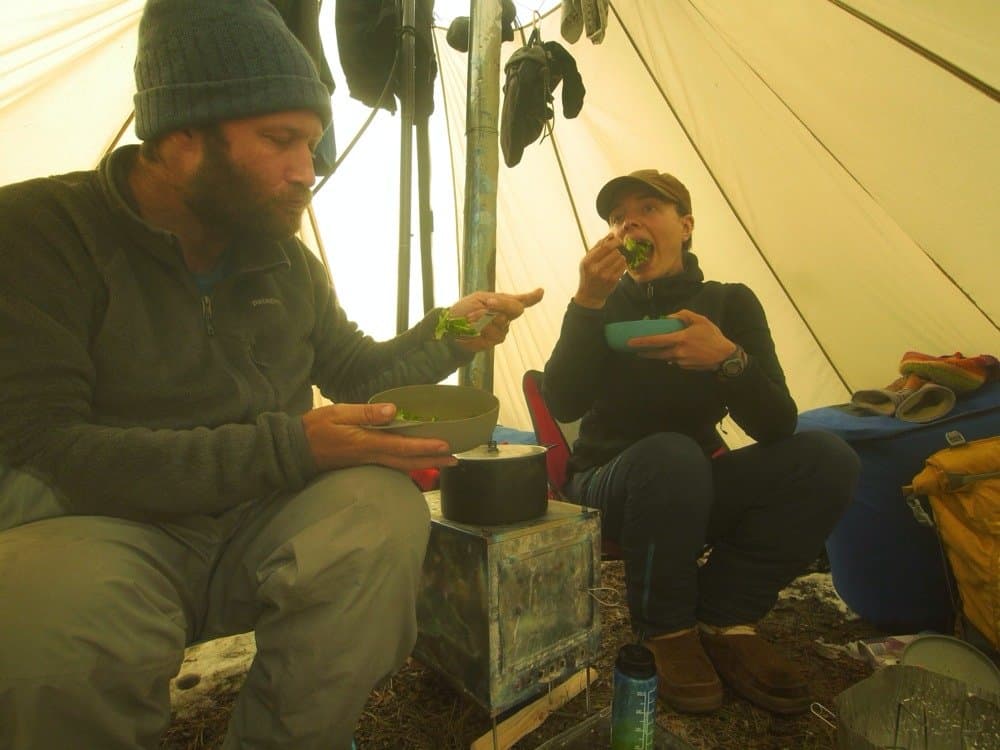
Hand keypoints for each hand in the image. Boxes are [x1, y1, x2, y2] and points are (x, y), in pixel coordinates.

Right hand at [302, 403, 459, 471]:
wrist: (296, 450)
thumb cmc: (315, 428)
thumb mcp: (338, 412)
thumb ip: (365, 413)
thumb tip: (392, 410)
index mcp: (366, 442)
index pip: (402, 446)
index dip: (425, 447)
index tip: (445, 446)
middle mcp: (371, 455)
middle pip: (408, 461)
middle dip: (433, 461)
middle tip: (456, 459)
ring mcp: (368, 462)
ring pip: (402, 465)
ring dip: (424, 464)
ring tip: (444, 461)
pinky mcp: (365, 463)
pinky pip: (392, 465)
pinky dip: (409, 463)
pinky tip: (417, 461)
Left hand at [448, 287, 543, 351]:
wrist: (450, 329)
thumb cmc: (463, 310)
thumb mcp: (479, 299)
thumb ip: (499, 302)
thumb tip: (512, 308)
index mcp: (501, 303)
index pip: (521, 300)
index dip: (532, 297)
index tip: (540, 292)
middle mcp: (504, 316)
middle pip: (516, 310)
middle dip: (502, 306)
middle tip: (488, 304)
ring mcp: (500, 329)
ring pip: (503, 323)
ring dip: (485, 320)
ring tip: (471, 319)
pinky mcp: (493, 342)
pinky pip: (494, 336)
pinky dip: (482, 332)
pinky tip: (474, 331)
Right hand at [574, 233, 626, 308]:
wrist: (590, 295)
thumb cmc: (588, 275)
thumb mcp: (587, 260)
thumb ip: (597, 247)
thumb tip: (611, 235)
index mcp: (588, 262)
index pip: (605, 247)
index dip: (614, 241)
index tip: (618, 240)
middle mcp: (596, 269)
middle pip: (615, 251)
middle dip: (617, 250)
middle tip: (616, 252)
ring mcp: (606, 275)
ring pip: (621, 258)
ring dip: (620, 257)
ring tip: (614, 261)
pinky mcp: (614, 280)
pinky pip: (624, 266)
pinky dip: (622, 264)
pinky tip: (617, 267)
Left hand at [631, 309, 737, 369]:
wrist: (724, 356)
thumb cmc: (713, 336)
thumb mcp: (700, 320)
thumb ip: (684, 315)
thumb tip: (669, 317)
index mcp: (680, 339)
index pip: (656, 341)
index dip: (641, 342)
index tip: (630, 343)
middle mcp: (677, 352)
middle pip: (656, 353)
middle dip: (644, 352)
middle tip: (634, 350)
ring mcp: (680, 361)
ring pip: (664, 357)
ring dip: (656, 354)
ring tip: (649, 350)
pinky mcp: (684, 367)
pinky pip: (673, 360)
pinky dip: (671, 356)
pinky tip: (674, 351)